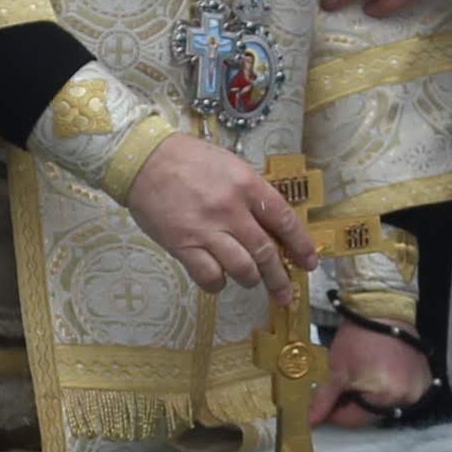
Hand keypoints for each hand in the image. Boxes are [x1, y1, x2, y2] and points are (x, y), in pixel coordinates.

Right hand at [122, 136, 315, 291]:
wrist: (142, 160)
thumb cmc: (186, 159)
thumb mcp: (229, 165)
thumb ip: (250, 193)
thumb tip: (271, 222)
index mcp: (247, 185)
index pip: (284, 220)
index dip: (301, 245)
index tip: (309, 262)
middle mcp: (231, 209)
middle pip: (266, 252)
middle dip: (280, 277)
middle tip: (285, 293)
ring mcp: (206, 230)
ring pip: (242, 269)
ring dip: (251, 280)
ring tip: (250, 281)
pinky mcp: (183, 245)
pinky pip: (209, 276)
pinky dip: (217, 283)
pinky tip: (218, 280)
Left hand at [315, 319, 431, 425]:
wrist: (383, 311)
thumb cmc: (359, 336)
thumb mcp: (337, 369)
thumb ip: (325, 399)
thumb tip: (312, 421)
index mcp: (382, 396)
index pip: (351, 421)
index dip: (334, 412)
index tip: (325, 402)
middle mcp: (404, 398)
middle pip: (369, 416)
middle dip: (353, 405)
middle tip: (343, 386)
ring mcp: (417, 390)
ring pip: (384, 407)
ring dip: (370, 399)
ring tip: (362, 377)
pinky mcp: (423, 382)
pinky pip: (401, 396)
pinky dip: (388, 391)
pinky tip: (378, 374)